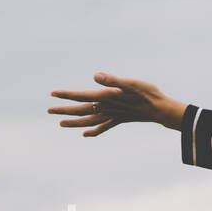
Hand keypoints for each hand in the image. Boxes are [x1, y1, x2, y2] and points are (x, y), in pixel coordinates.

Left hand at [48, 73, 186, 136]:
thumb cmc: (148, 94)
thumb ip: (113, 80)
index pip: (82, 96)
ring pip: (90, 120)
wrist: (162, 110)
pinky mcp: (120, 118)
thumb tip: (95, 77)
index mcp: (107, 97)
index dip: (67, 95)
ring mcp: (113, 115)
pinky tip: (85, 134)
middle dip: (65, 110)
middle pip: (82, 110)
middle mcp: (108, 108)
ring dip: (75, 122)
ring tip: (61, 124)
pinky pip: (104, 126)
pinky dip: (94, 130)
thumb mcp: (131, 83)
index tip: (52, 94)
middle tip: (49, 110)